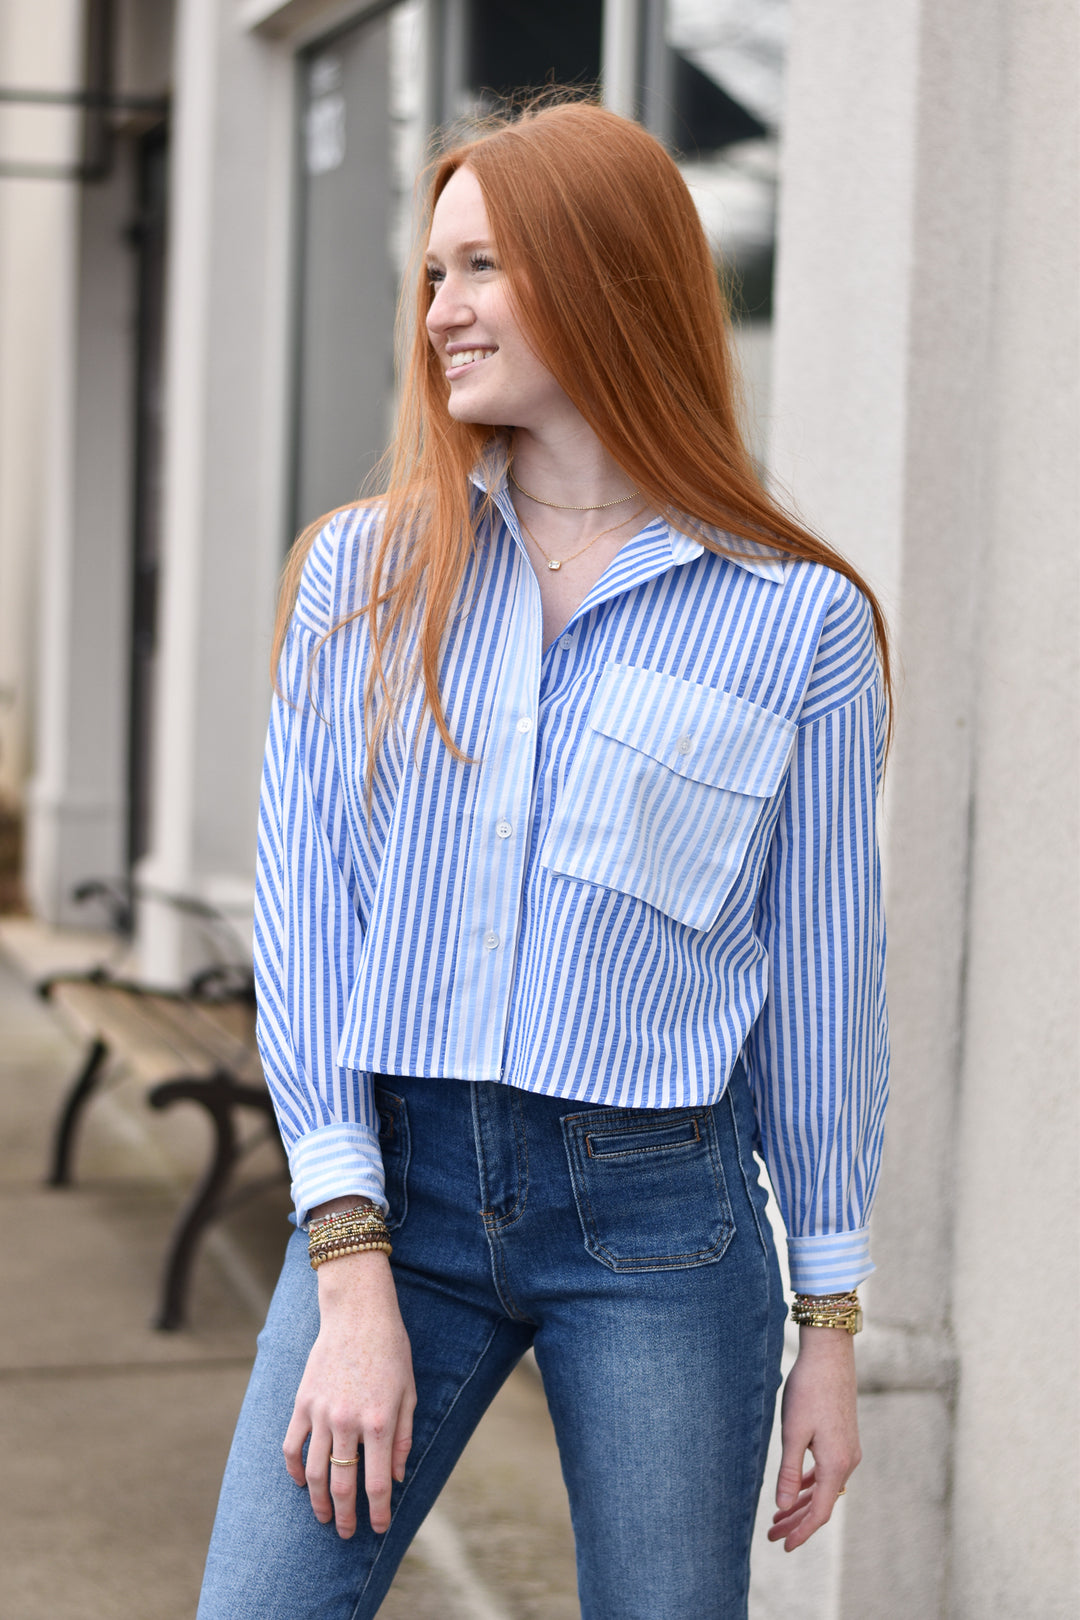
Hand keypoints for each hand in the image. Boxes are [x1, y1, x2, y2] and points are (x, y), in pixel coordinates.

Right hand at [283, 1248, 415, 1538]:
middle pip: (342, 1486)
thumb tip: (398, 1478)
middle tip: (347, 1533)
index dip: (378, 1513)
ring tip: (324, 1517)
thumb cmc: (391, 1350)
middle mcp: (347, 1423)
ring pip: (314, 1473)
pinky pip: (291, 1447)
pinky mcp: (302, 1402)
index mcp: (379, 1422)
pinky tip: (301, 1484)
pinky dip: (294, 1471)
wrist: (357, 1312)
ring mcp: (321, 1414)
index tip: (378, 1529)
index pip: (378, 1484)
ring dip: (318, 1502)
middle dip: (345, 1517)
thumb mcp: (409, 1394)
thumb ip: (402, 1439)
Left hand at [768, 1326, 860, 1550]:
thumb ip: (788, 1471)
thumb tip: (783, 1507)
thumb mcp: (793, 1432)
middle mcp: (848, 1461)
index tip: (783, 1546)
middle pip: (822, 1503)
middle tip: (771, 1535)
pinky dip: (811, 1484)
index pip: (819, 1512)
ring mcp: (848, 1449)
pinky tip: (796, 1489)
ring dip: (802, 1503)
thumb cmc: (808, 1391)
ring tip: (779, 1517)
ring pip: (825, 1488)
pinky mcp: (844, 1438)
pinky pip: (827, 1471)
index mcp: (836, 1464)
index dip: (801, 1532)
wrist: (830, 1355)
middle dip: (797, 1521)